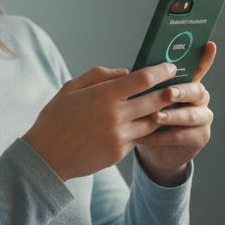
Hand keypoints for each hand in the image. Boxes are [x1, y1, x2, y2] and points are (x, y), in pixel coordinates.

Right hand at [23, 61, 180, 180]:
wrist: (45, 157)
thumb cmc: (56, 119)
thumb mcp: (71, 88)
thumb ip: (99, 75)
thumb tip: (125, 72)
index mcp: (103, 95)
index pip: (142, 79)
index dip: (160, 71)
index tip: (169, 67)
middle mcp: (115, 116)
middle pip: (155, 100)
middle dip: (170, 91)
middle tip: (179, 84)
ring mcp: (119, 136)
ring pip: (152, 121)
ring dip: (161, 112)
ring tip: (167, 104)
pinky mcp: (119, 153)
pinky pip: (139, 137)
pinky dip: (145, 129)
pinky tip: (147, 122)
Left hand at [134, 41, 216, 185]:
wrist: (153, 149)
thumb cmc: (147, 118)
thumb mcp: (144, 98)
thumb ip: (143, 84)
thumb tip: (127, 72)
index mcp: (187, 84)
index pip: (199, 67)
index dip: (205, 57)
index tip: (209, 44)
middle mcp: (199, 99)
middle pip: (197, 91)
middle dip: (182, 91)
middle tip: (167, 93)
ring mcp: (203, 118)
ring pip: (191, 115)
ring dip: (172, 115)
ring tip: (155, 117)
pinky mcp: (200, 137)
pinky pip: (182, 135)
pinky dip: (163, 136)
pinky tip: (146, 137)